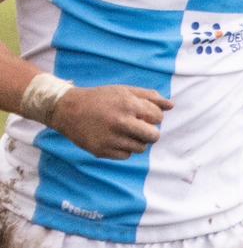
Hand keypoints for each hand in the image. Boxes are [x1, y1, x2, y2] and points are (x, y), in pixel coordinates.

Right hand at [50, 85, 168, 159]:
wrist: (65, 108)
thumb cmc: (100, 98)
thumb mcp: (123, 91)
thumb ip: (149, 97)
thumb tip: (171, 105)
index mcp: (127, 104)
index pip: (158, 117)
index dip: (153, 116)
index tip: (143, 114)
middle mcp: (120, 122)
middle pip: (154, 136)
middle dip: (150, 133)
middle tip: (139, 127)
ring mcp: (110, 138)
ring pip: (140, 148)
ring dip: (136, 141)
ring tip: (123, 131)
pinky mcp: (102, 150)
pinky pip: (126, 155)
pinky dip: (123, 148)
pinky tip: (112, 138)